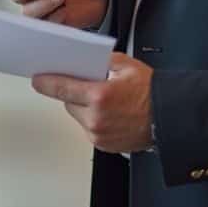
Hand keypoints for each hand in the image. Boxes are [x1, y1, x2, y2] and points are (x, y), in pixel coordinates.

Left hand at [31, 53, 152, 152]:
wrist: (170, 116)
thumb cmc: (152, 91)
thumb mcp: (126, 65)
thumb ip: (100, 61)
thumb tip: (83, 60)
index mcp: (99, 96)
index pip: (61, 88)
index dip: (46, 83)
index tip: (37, 79)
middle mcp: (96, 118)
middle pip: (68, 102)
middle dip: (74, 93)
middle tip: (90, 86)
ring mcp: (99, 134)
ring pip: (78, 116)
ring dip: (84, 108)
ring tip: (106, 101)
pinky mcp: (104, 145)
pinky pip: (89, 129)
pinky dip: (93, 120)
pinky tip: (111, 114)